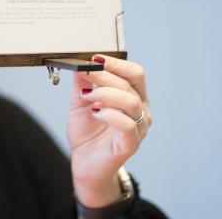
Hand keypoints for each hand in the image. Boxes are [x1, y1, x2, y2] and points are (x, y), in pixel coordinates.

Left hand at [68, 55, 152, 207]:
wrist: (83, 162)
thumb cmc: (87, 132)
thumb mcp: (80, 102)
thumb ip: (82, 82)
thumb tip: (81, 62)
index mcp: (133, 97)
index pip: (135, 74)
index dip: (117, 63)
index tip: (96, 58)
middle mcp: (141, 111)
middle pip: (131, 84)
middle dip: (106, 75)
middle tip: (86, 71)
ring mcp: (138, 128)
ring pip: (131, 102)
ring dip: (105, 93)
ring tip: (86, 96)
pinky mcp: (130, 144)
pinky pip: (127, 125)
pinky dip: (110, 115)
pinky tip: (95, 113)